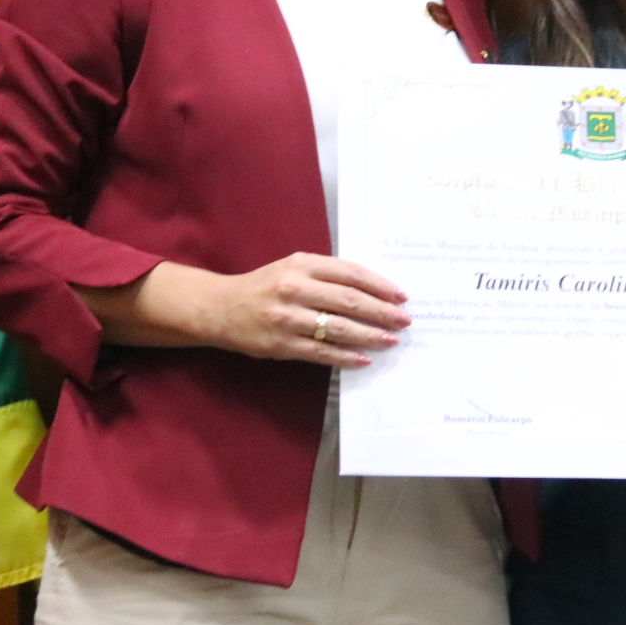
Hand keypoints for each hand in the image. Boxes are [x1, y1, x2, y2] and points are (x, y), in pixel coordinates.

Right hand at [79, 254, 409, 367]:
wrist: (221, 308)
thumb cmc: (264, 286)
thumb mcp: (293, 268)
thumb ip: (327, 274)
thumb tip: (373, 289)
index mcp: (301, 264)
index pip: (350, 273)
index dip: (379, 285)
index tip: (400, 295)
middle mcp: (295, 288)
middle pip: (350, 300)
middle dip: (382, 312)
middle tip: (404, 320)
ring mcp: (288, 318)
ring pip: (339, 329)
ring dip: (370, 336)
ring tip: (391, 340)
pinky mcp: (282, 344)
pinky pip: (322, 353)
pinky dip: (346, 357)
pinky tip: (364, 360)